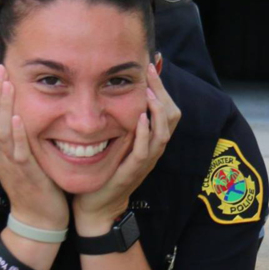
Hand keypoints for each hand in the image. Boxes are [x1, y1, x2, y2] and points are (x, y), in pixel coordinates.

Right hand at [0, 64, 68, 230]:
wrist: (38, 221)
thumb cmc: (36, 188)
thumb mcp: (26, 158)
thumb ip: (23, 138)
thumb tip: (26, 114)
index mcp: (2, 149)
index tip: (0, 70)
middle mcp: (2, 154)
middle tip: (1, 66)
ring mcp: (11, 164)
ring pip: (1, 131)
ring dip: (4, 106)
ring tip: (7, 84)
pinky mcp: (25, 175)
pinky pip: (18, 152)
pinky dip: (17, 134)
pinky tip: (19, 118)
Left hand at [72, 63, 180, 233]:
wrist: (97, 206)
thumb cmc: (104, 171)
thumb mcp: (116, 140)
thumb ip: (121, 120)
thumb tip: (116, 91)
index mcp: (151, 140)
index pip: (166, 108)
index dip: (162, 87)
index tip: (151, 64)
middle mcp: (153, 149)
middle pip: (171, 116)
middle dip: (162, 92)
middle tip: (150, 71)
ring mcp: (146, 161)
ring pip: (163, 131)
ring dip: (157, 109)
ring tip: (149, 91)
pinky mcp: (133, 171)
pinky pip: (145, 150)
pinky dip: (145, 132)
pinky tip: (140, 117)